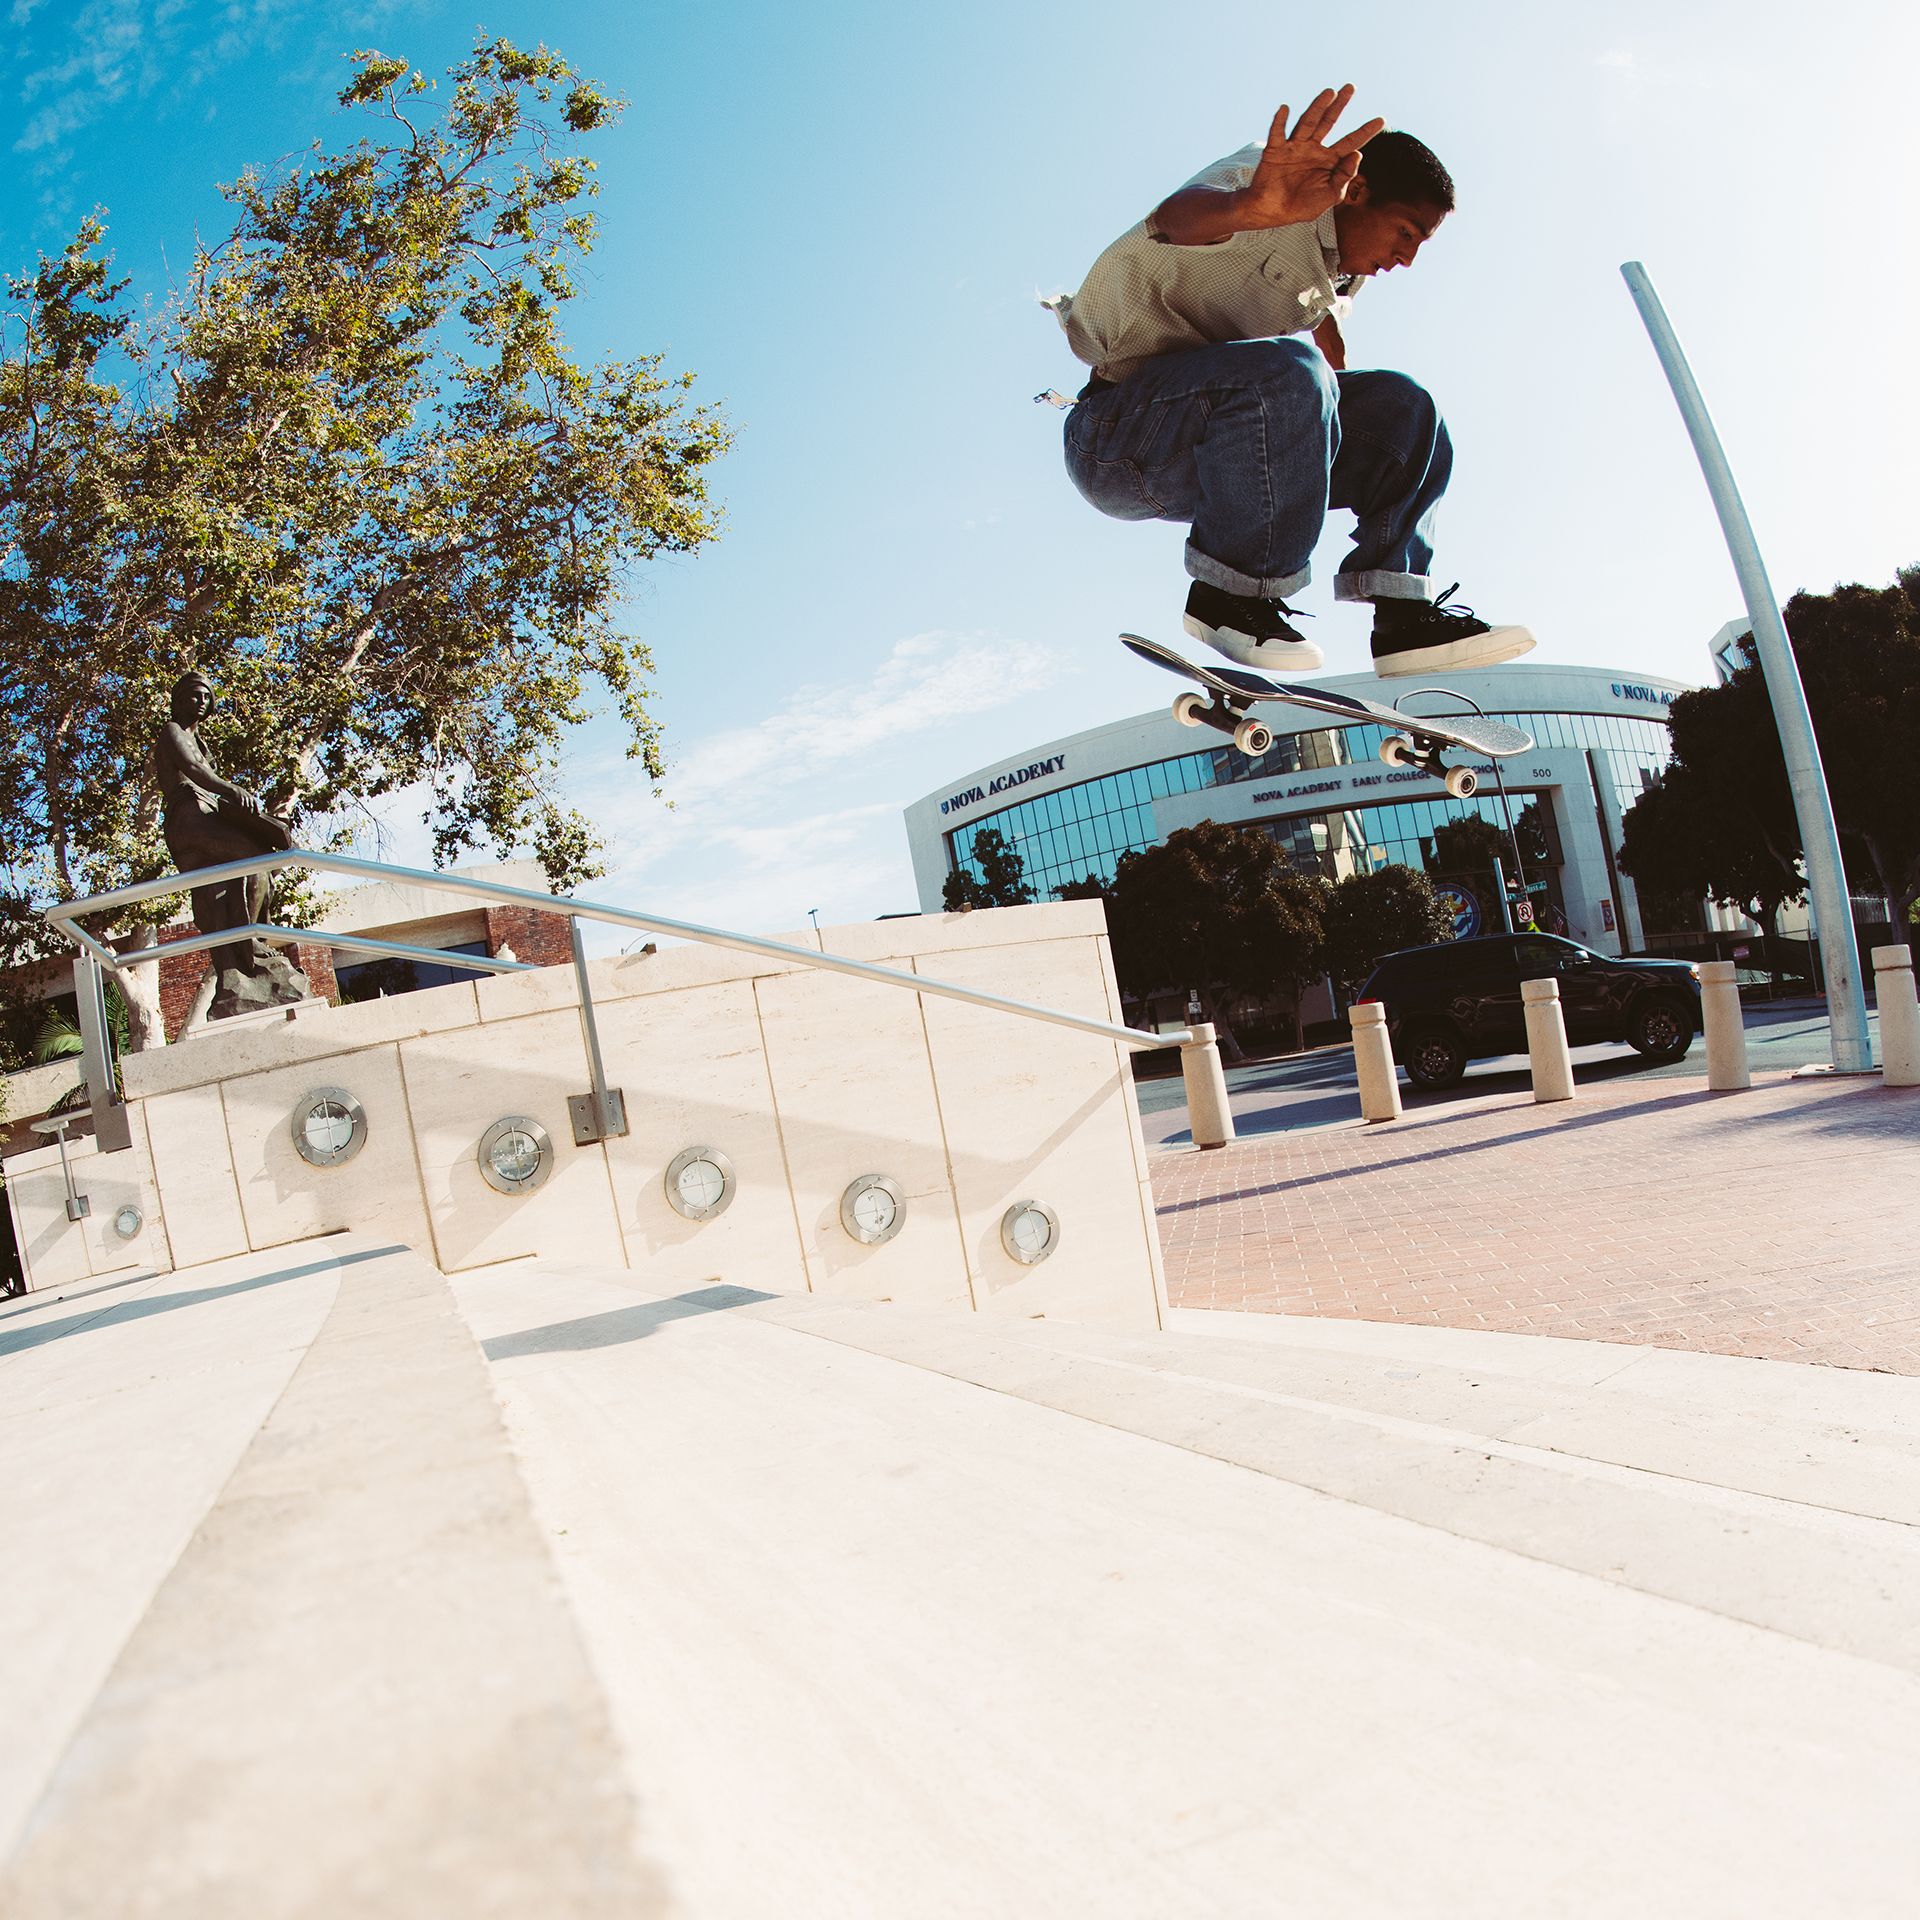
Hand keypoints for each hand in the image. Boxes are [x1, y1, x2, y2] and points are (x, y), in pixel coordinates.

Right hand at [1239, 86, 1383, 229]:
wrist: (1272, 213)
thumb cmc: (1301, 207)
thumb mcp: (1329, 197)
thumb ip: (1344, 177)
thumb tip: (1357, 154)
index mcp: (1328, 160)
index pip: (1350, 142)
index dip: (1365, 131)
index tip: (1381, 120)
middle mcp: (1313, 148)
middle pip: (1328, 123)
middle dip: (1339, 106)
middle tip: (1351, 87)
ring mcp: (1294, 147)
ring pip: (1307, 123)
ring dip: (1317, 107)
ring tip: (1329, 92)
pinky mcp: (1275, 151)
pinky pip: (1278, 134)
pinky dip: (1280, 122)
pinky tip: (1285, 108)